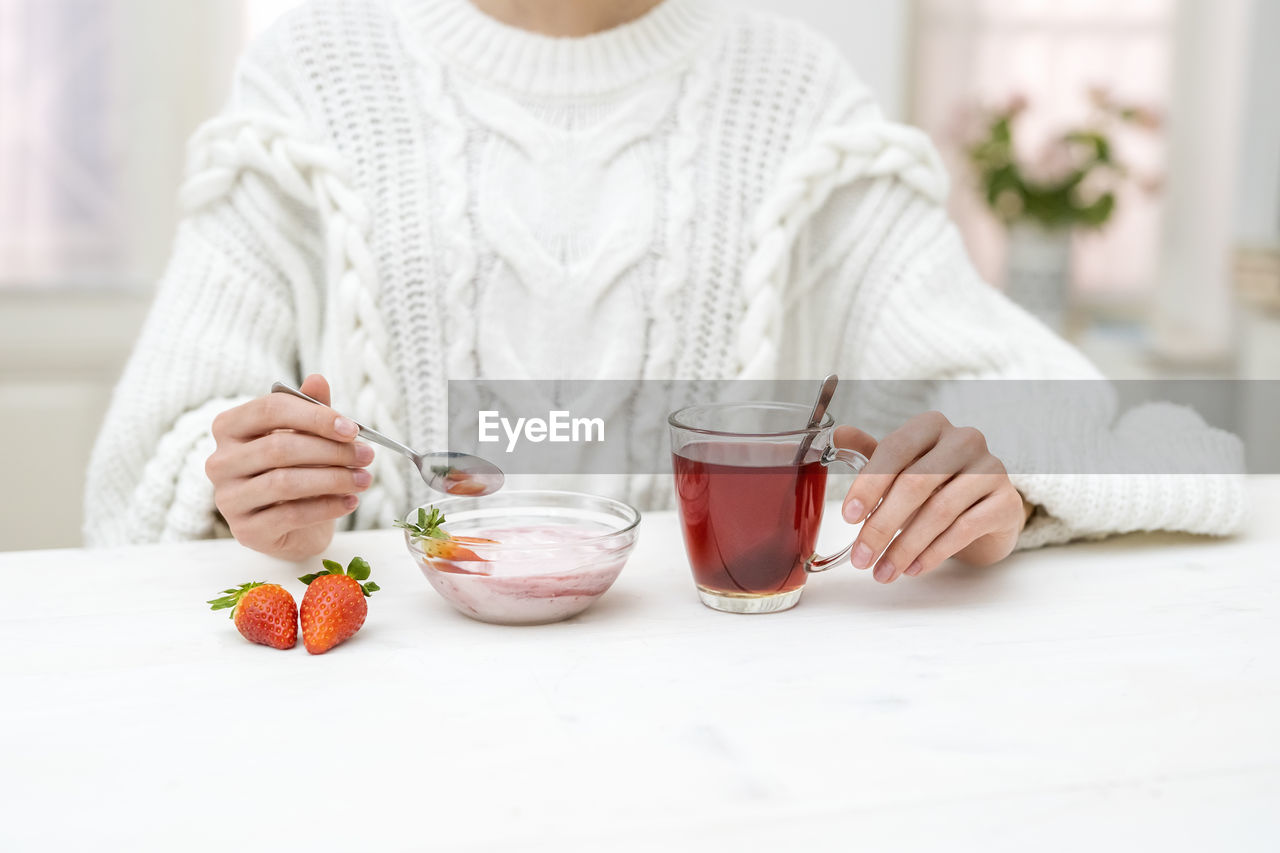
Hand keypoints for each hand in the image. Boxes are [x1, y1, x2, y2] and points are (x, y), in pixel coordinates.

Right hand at [206, 374, 373, 559]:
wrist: (294, 526)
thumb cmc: (297, 471)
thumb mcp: (306, 437)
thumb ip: (310, 410)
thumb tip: (317, 380)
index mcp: (230, 427)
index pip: (270, 410)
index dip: (315, 417)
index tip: (352, 429)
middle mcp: (221, 461)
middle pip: (279, 448)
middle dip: (331, 451)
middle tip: (367, 455)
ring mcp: (228, 499)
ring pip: (285, 482)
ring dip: (333, 479)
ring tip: (364, 479)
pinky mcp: (245, 530)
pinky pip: (290, 515)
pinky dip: (327, 507)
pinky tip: (350, 501)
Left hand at [836, 412, 1028, 583]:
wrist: (987, 511)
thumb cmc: (937, 485)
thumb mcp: (902, 467)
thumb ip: (871, 453)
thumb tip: (839, 433)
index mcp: (932, 426)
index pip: (895, 450)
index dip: (869, 484)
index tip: (848, 517)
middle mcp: (964, 440)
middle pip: (915, 483)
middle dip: (882, 525)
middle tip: (861, 557)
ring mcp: (991, 469)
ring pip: (939, 511)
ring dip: (905, 547)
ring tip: (884, 571)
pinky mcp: (1007, 501)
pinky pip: (965, 529)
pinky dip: (934, 553)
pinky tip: (913, 568)